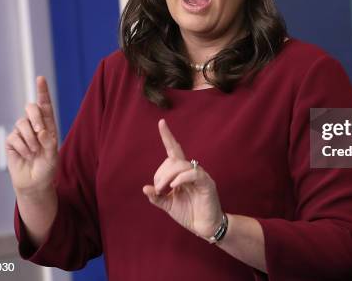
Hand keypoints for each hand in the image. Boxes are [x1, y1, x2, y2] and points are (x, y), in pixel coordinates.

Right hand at [6, 76, 58, 196]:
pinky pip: (14, 137)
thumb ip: (50, 142)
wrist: (35, 183)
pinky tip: (26, 155)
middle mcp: (35, 126)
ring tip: (34, 152)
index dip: (42, 91)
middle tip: (40, 132)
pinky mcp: (11, 141)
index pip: (45, 105)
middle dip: (35, 117)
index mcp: (49, 125)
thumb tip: (40, 130)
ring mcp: (22, 133)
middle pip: (31, 108)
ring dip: (29, 139)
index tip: (40, 78)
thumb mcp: (53, 156)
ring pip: (22, 123)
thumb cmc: (48, 168)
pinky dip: (22, 147)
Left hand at [142, 119, 223, 239]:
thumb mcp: (168, 205)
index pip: (174, 151)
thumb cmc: (189, 213)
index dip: (168, 137)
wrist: (205, 227)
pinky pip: (193, 173)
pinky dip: (181, 178)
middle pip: (173, 159)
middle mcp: (191, 171)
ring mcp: (200, 176)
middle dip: (161, 173)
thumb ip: (157, 197)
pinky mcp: (207, 183)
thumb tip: (144, 188)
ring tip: (163, 190)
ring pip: (181, 165)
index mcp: (182, 173)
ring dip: (167, 176)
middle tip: (158, 189)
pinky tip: (174, 187)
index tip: (161, 122)